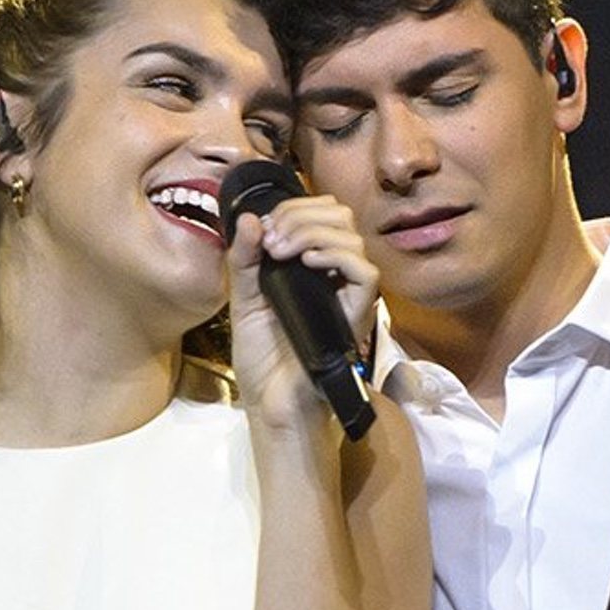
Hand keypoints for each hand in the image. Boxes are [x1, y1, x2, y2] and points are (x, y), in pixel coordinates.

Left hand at [226, 195, 378, 429]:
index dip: (295, 208)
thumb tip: (251, 217)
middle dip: (300, 216)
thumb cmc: (261, 357)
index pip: (323, 214)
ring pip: (352, 239)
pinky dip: (337, 257)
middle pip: (341, 217)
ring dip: (311, 233)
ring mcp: (348, 295)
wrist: (269, 401)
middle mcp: (336, 276)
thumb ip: (245, 257)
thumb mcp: (243, 297)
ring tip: (282, 251)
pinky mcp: (356, 316)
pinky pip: (365, 273)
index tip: (264, 228)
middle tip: (271, 241)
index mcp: (313, 267)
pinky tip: (308, 263)